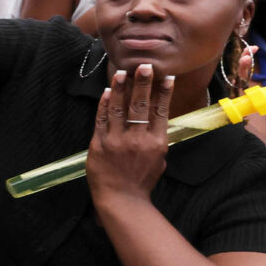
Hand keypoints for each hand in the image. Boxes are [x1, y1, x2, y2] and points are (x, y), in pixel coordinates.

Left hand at [85, 65, 172, 202]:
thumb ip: (158, 142)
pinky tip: (106, 91)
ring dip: (120, 88)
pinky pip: (101, 120)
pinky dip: (103, 104)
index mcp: (156, 143)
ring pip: (119, 109)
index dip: (163, 93)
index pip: (160, 112)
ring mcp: (117, 141)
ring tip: (122, 72)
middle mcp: (137, 139)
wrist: (121, 200)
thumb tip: (158, 125)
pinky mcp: (99, 144)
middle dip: (143, 84)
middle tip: (144, 66)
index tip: (166, 77)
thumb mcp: (159, 162)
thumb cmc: (142, 182)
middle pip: (140, 106)